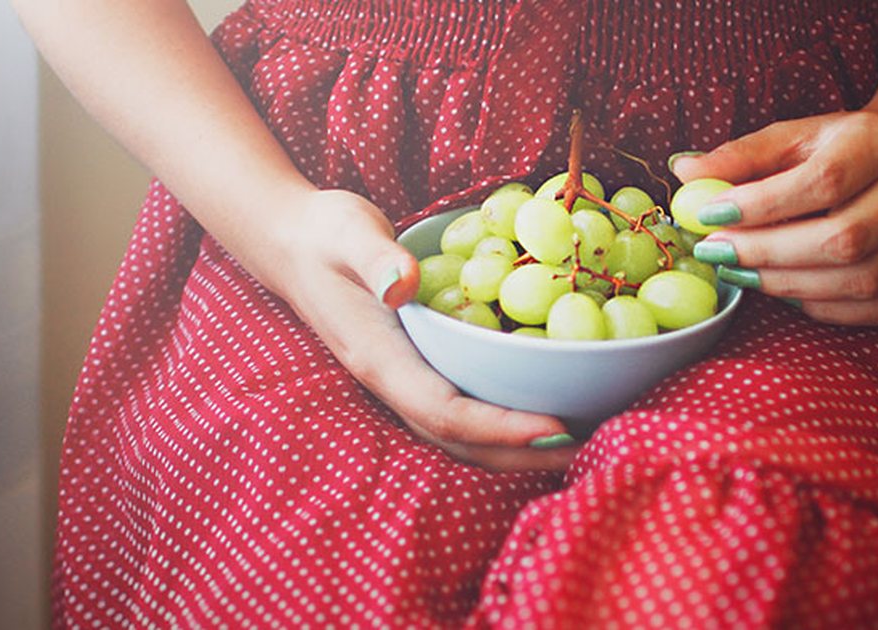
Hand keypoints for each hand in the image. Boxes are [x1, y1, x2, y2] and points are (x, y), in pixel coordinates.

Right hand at [262, 189, 578, 470]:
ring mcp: (402, 382)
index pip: (443, 410)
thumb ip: (375, 258)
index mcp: (379, 358)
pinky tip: (542, 412)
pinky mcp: (415, 370)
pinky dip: (503, 423)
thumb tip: (404, 285)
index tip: (554, 425)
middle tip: (586, 448)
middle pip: (460, 440)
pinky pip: (462, 411)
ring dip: (517, 448)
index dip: (500, 426)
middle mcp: (393, 382)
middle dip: (521, 453)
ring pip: (462, 434)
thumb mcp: (347, 231)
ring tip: (576, 443)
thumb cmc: (323, 233)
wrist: (292, 243)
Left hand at [671, 108, 877, 325]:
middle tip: (716, 254)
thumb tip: (683, 171)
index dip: (762, 205)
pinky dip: (820, 305)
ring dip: (787, 284)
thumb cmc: (846, 148)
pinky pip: (871, 308)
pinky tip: (784, 289)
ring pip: (858, 280)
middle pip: (842, 238)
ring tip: (741, 274)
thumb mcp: (798, 136)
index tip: (709, 216)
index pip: (823, 181)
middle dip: (768, 252)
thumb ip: (743, 155)